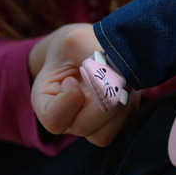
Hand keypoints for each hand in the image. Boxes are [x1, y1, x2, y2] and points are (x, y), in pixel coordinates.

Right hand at [30, 23, 139, 146]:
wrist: (86, 50)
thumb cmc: (74, 46)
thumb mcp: (75, 41)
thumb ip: (90, 53)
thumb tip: (116, 69)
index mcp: (46, 101)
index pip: (53, 119)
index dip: (69, 99)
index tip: (74, 78)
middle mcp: (67, 118)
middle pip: (83, 127)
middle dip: (103, 101)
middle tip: (113, 76)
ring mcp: (90, 123)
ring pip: (105, 133)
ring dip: (119, 106)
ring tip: (123, 79)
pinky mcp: (113, 121)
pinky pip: (124, 123)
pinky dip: (130, 104)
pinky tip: (129, 84)